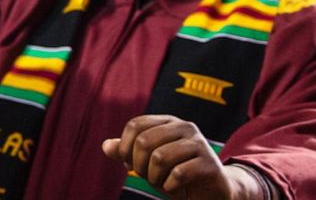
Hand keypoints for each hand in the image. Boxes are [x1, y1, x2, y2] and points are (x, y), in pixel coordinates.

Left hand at [102, 115, 259, 198]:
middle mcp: (185, 127)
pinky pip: (178, 173)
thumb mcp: (147, 163)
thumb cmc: (174, 174)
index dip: (125, 147)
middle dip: (139, 165)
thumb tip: (105, 146)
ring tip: (160, 183)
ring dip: (154, 177)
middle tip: (147, 177)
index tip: (128, 164)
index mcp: (168, 121)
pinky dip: (170, 186)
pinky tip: (174, 188)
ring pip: (160, 157)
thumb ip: (126, 153)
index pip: (135, 125)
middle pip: (144, 141)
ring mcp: (200, 144)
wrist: (210, 193)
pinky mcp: (210, 164)